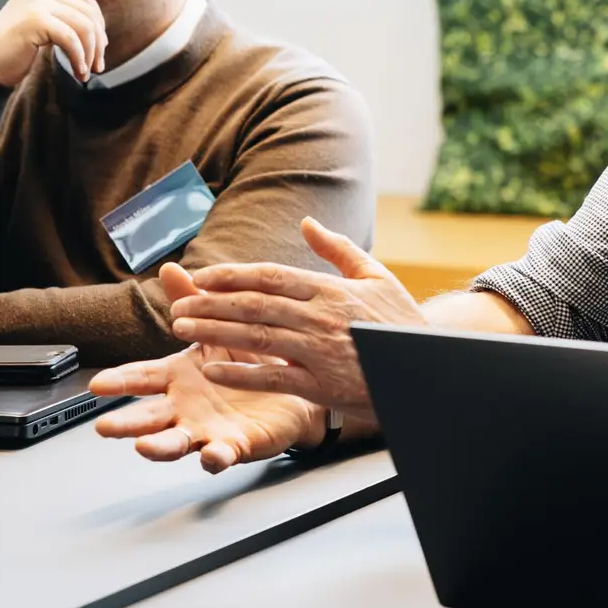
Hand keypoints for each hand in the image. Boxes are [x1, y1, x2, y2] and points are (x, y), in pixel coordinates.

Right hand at [0, 0, 107, 85]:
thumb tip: (101, 32)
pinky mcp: (34, 20)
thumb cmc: (14, 52)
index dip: (98, 23)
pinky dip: (79, 58)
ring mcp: (35, 2)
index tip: (100, 49)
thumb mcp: (42, 28)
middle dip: (98, 41)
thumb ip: (64, 19)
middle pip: (87, 10)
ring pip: (83, 25)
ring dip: (90, 53)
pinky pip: (71, 38)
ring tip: (86, 72)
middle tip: (98, 66)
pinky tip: (78, 73)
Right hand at [90, 292, 321, 472]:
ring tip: (144, 448)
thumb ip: (193, 300)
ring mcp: (206, 429)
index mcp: (178, 377)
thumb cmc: (246, 360)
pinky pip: (222, 454)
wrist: (291, 388)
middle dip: (127, 423)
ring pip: (176, 442)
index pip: (142, 378)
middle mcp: (184, 407)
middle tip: (104, 427)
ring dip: (160, 447)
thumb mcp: (217, 327)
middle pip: (149, 417)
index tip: (97, 384)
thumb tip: (169, 268)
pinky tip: (211, 456)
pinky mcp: (234, 445)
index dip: (120, 381)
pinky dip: (215, 457)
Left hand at [166, 218, 425, 426]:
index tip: (201, 276)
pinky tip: (213, 369)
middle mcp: (322, 316)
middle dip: (211, 303)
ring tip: (182, 328)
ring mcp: (321, 351)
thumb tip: (307, 223)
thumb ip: (337, 249)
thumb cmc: (400, 322)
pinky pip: (274, 377)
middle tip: (177, 305)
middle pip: (255, 304)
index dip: (232, 275)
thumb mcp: (376, 276)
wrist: (429, 367)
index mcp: (331, 289)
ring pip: (258, 336)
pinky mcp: (323, 385)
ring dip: (215, 331)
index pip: (271, 276)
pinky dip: (241, 373)